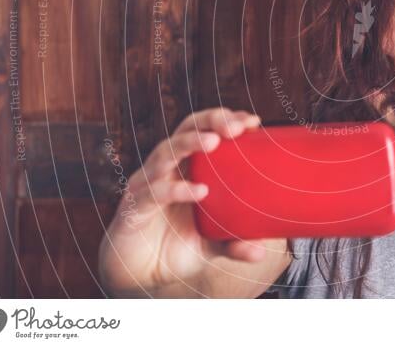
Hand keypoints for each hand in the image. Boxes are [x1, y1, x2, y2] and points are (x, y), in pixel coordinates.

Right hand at [98, 108, 264, 295]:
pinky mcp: (134, 206)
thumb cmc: (175, 247)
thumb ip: (234, 243)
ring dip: (190, 143)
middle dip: (211, 121)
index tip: (253, 121)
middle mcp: (167, 168)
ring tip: (214, 142)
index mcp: (188, 167)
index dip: (226, 120)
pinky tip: (200, 191)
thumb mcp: (212, 245)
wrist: (138, 274)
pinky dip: (177, 189)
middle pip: (186, 129)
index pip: (205, 130)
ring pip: (166, 152)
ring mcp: (148, 184)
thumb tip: (261, 251)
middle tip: (236, 126)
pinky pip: (154, 192)